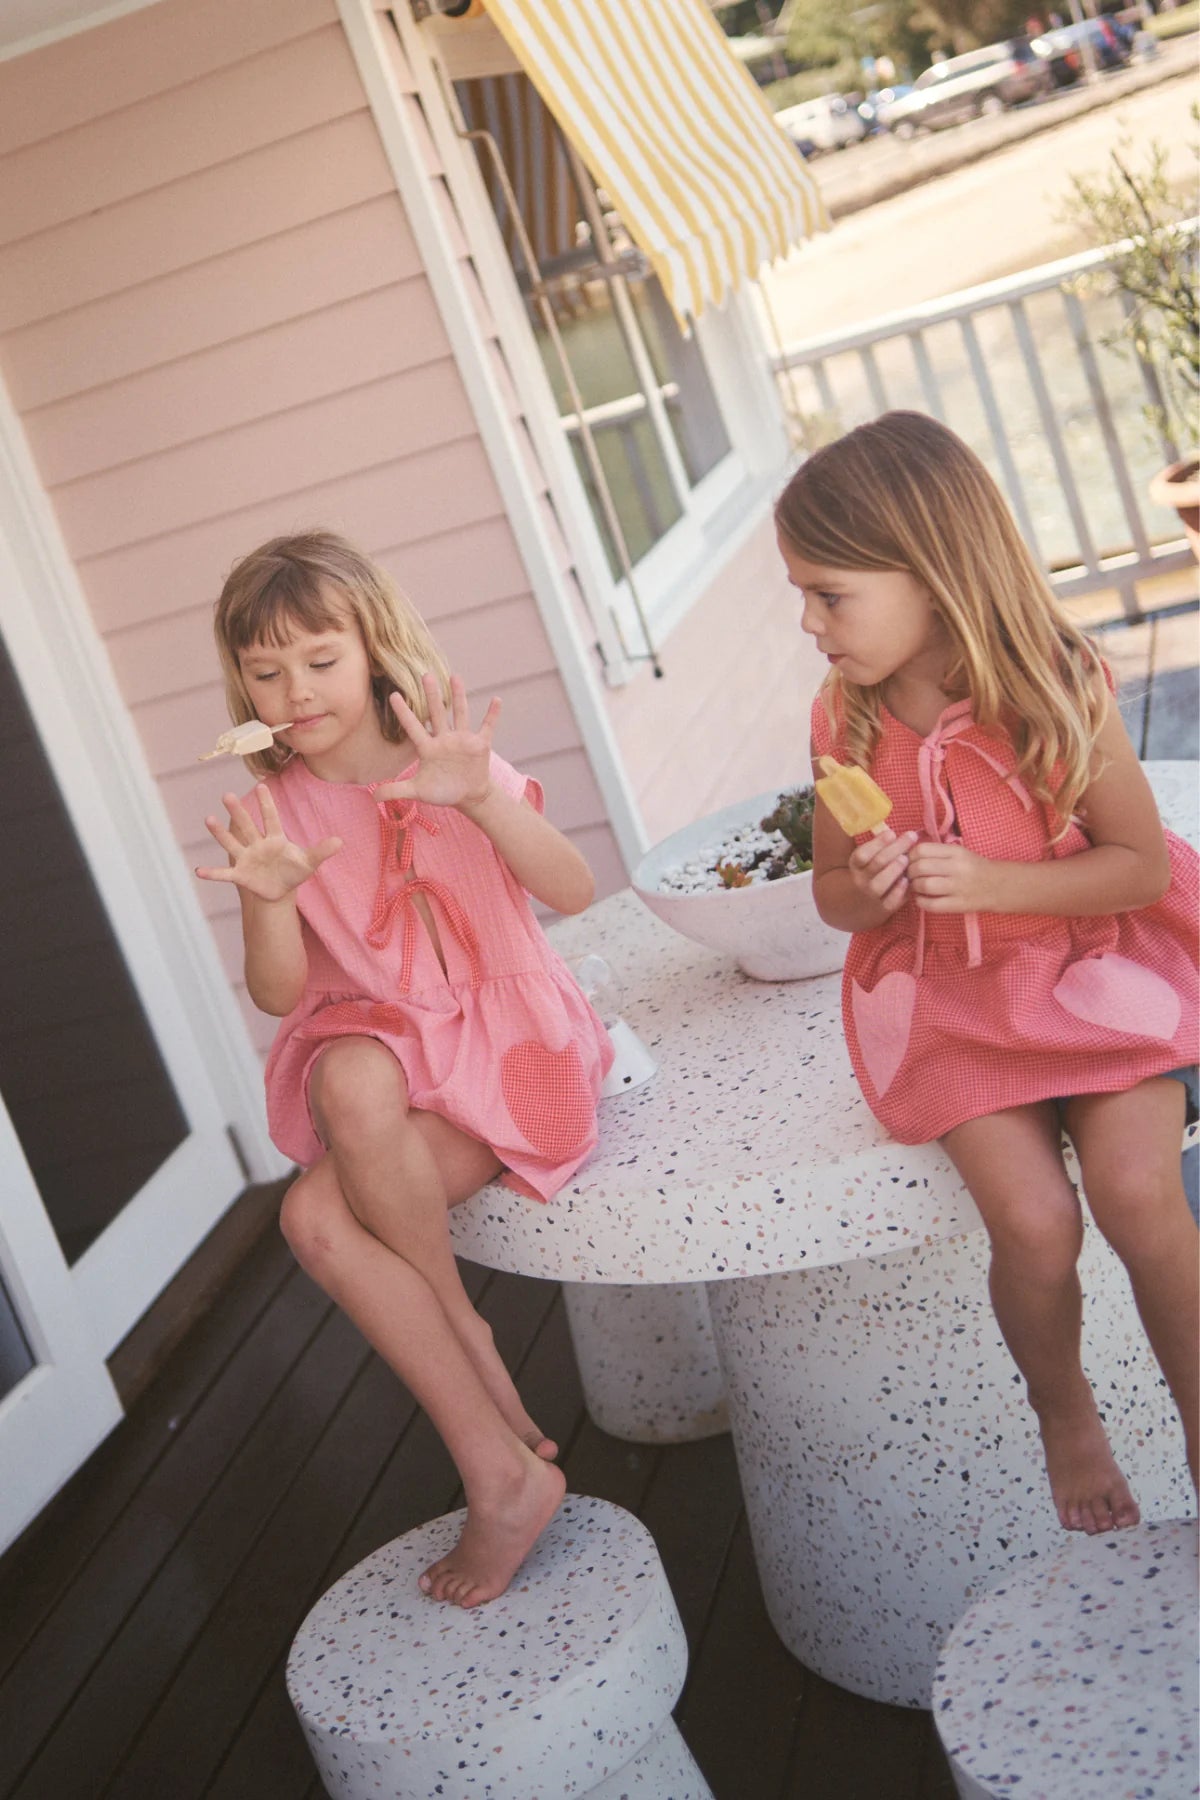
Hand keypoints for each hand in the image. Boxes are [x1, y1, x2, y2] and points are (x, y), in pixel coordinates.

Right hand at [195, 785, 340, 900]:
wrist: (280, 890)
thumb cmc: (294, 871)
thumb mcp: (309, 863)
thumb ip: (321, 851)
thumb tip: (340, 841)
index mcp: (275, 838)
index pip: (271, 818)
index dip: (267, 804)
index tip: (262, 785)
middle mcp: (257, 844)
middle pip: (247, 825)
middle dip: (238, 812)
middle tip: (227, 795)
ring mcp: (247, 858)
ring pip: (232, 843)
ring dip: (220, 833)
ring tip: (208, 819)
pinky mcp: (240, 875)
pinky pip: (224, 873)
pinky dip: (212, 873)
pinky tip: (199, 871)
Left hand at [376, 672, 500, 810]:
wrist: (467, 796)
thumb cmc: (442, 791)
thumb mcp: (418, 791)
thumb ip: (396, 790)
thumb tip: (373, 797)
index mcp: (428, 748)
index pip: (413, 727)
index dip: (404, 713)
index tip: (393, 695)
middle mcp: (444, 739)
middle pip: (437, 713)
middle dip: (431, 695)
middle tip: (425, 675)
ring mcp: (462, 740)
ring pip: (460, 714)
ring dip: (459, 696)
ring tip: (455, 677)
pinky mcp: (480, 744)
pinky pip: (487, 727)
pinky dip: (492, 715)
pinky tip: (497, 700)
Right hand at [846, 827, 916, 915]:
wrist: (860, 904)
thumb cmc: (872, 873)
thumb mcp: (868, 859)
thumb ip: (880, 846)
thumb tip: (895, 830)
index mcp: (856, 865)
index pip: (862, 853)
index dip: (877, 843)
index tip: (892, 833)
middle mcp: (861, 880)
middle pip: (876, 863)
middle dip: (895, 848)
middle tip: (911, 838)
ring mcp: (871, 895)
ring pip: (880, 883)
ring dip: (894, 869)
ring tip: (906, 859)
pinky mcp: (883, 908)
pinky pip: (890, 901)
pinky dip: (898, 891)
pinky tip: (907, 880)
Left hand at [907, 841, 995, 911]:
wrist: (998, 886)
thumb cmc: (973, 867)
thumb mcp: (958, 852)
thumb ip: (935, 852)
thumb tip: (906, 855)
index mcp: (956, 852)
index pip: (922, 850)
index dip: (910, 856)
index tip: (910, 861)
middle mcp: (957, 868)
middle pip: (920, 867)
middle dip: (909, 872)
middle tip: (910, 876)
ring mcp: (958, 887)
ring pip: (924, 885)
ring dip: (914, 887)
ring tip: (916, 887)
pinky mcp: (959, 904)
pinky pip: (932, 904)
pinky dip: (921, 902)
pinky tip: (922, 899)